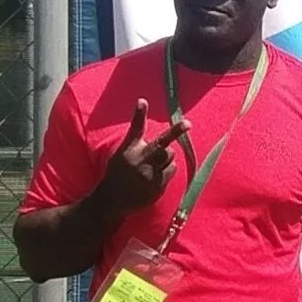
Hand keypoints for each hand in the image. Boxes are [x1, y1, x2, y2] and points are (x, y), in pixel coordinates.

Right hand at [97, 98, 189, 214]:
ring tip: (152, 166)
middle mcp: (139, 159)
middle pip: (163, 143)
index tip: (143, 101)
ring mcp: (149, 173)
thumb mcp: (123, 153)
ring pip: (170, 156)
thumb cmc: (119, 172)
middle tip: (188, 123)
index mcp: (129, 149)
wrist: (113, 200)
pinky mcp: (157, 185)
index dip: (139, 114)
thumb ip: (137, 142)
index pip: (135, 128)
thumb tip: (152, 134)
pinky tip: (153, 177)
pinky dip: (166, 171)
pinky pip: (171, 170)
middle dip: (176, 131)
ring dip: (166, 158)